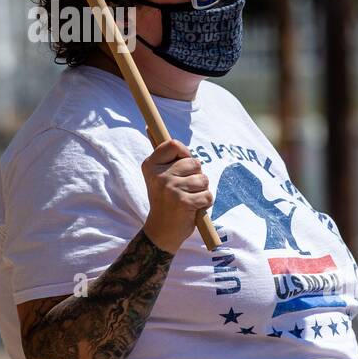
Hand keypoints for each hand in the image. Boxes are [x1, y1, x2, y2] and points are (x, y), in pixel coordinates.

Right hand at [141, 138, 212, 255]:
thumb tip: (150, 127)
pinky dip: (205, 203)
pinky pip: (208, 195)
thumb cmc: (165, 200)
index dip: (184, 154)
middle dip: (196, 176)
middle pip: (194, 162)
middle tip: (184, 189)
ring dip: (201, 190)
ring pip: (203, 179)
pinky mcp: (184, 202)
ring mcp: (171, 188)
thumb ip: (161, 155)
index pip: (174, 144)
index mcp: (150, 165)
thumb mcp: (158, 176)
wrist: (161, 232)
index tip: (182, 167)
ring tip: (188, 199)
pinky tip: (193, 208)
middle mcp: (159, 175)